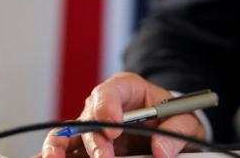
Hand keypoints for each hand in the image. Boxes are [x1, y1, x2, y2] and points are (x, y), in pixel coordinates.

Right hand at [40, 72, 203, 157]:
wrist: (169, 128)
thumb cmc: (173, 118)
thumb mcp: (186, 119)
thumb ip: (177, 129)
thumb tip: (161, 149)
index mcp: (127, 89)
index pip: (110, 91)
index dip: (107, 108)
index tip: (114, 128)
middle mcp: (103, 106)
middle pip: (89, 118)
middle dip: (94, 139)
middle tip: (105, 155)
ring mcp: (91, 128)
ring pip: (67, 135)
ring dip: (61, 148)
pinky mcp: (85, 148)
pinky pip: (65, 150)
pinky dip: (54, 155)